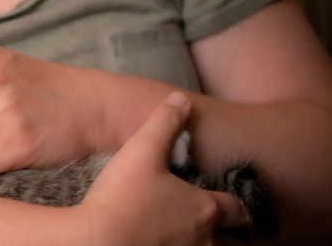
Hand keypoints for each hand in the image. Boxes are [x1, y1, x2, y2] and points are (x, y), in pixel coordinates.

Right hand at [75, 92, 248, 245]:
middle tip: (217, 227)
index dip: (236, 205)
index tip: (234, 205)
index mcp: (202, 208)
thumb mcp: (142, 150)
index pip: (235, 209)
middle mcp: (201, 240)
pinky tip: (161, 244)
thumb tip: (181, 99)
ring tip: (188, 237)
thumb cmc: (122, 198)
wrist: (95, 240)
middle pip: (229, 241)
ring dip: (204, 244)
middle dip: (226, 234)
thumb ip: (164, 122)